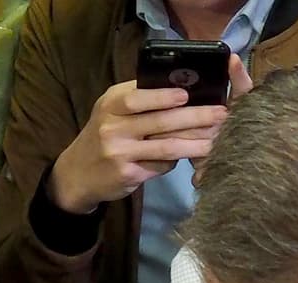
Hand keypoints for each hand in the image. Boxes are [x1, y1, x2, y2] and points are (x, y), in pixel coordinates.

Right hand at [47, 79, 227, 213]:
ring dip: (195, 144)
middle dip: (194, 117)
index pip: (138, 96)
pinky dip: (177, 162)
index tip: (187, 94)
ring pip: (165, 147)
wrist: (77, 173)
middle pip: (160, 121)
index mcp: (111, 104)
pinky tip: (194, 158)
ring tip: (217, 140)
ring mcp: (119, 152)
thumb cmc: (103, 137)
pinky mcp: (128, 174)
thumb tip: (180, 93)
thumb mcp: (111, 112)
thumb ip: (137, 102)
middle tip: (220, 115)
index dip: (164, 96)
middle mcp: (113, 126)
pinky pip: (160, 167)